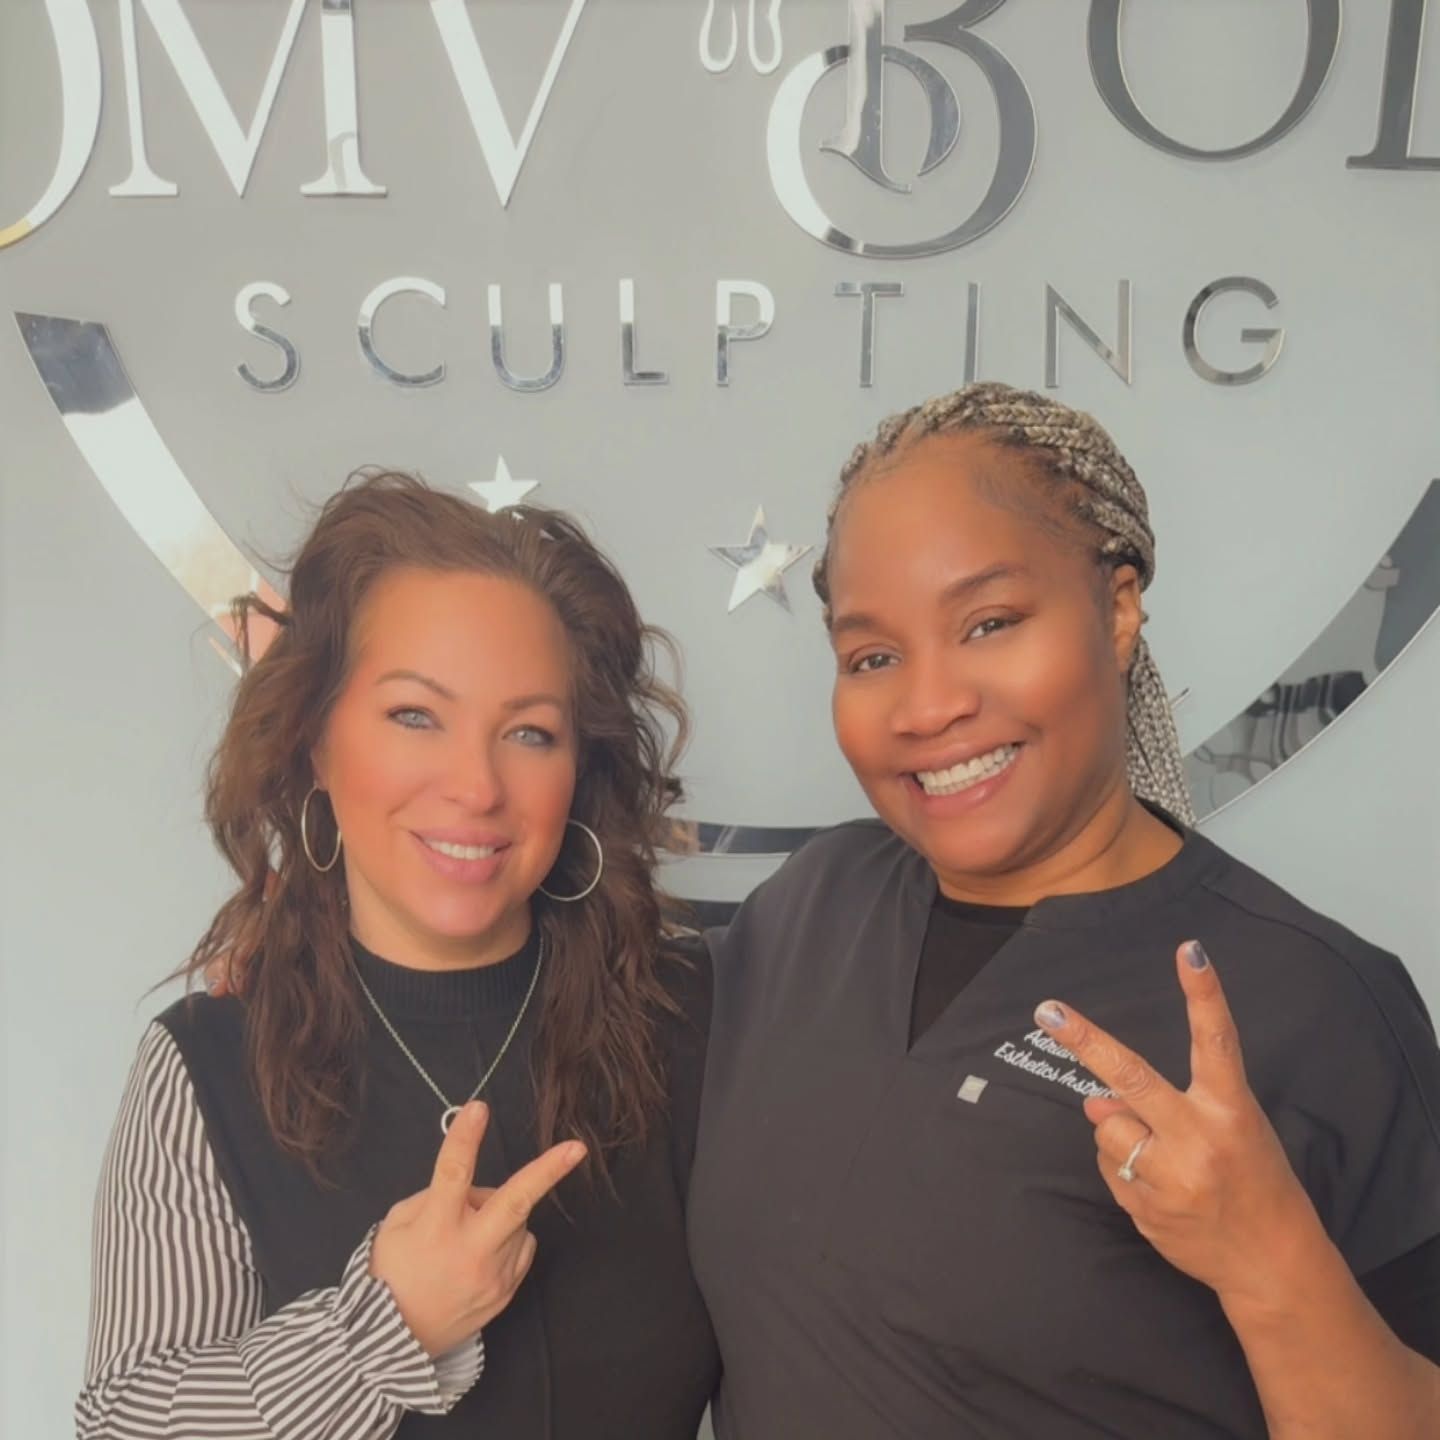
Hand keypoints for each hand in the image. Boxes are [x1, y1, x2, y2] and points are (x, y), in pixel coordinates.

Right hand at [370, 1100, 585, 1354]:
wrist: (394, 1342)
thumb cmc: (390, 1274)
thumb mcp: (396, 1226)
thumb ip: (432, 1198)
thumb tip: (471, 1188)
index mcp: (435, 1229)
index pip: (452, 1175)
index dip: (464, 1139)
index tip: (478, 1108)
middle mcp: (470, 1251)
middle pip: (515, 1202)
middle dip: (549, 1171)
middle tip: (578, 1148)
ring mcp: (494, 1274)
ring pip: (515, 1220)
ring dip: (499, 1213)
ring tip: (467, 1234)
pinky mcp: (507, 1291)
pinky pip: (520, 1247)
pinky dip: (507, 1239)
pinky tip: (480, 1254)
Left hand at [1034, 941, 1321, 1305]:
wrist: (1273, 1265)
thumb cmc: (1256, 1181)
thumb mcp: (1234, 1130)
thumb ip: (1169, 1104)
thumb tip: (1097, 1098)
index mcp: (1231, 1112)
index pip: (1216, 1041)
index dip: (1204, 994)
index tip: (1190, 950)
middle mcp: (1199, 1140)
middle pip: (1132, 1077)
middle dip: (1085, 1041)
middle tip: (1048, 1010)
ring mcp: (1171, 1178)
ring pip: (1108, 1125)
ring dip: (1118, 1129)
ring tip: (1159, 1152)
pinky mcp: (1147, 1209)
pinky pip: (1109, 1168)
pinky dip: (1122, 1166)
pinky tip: (1157, 1183)